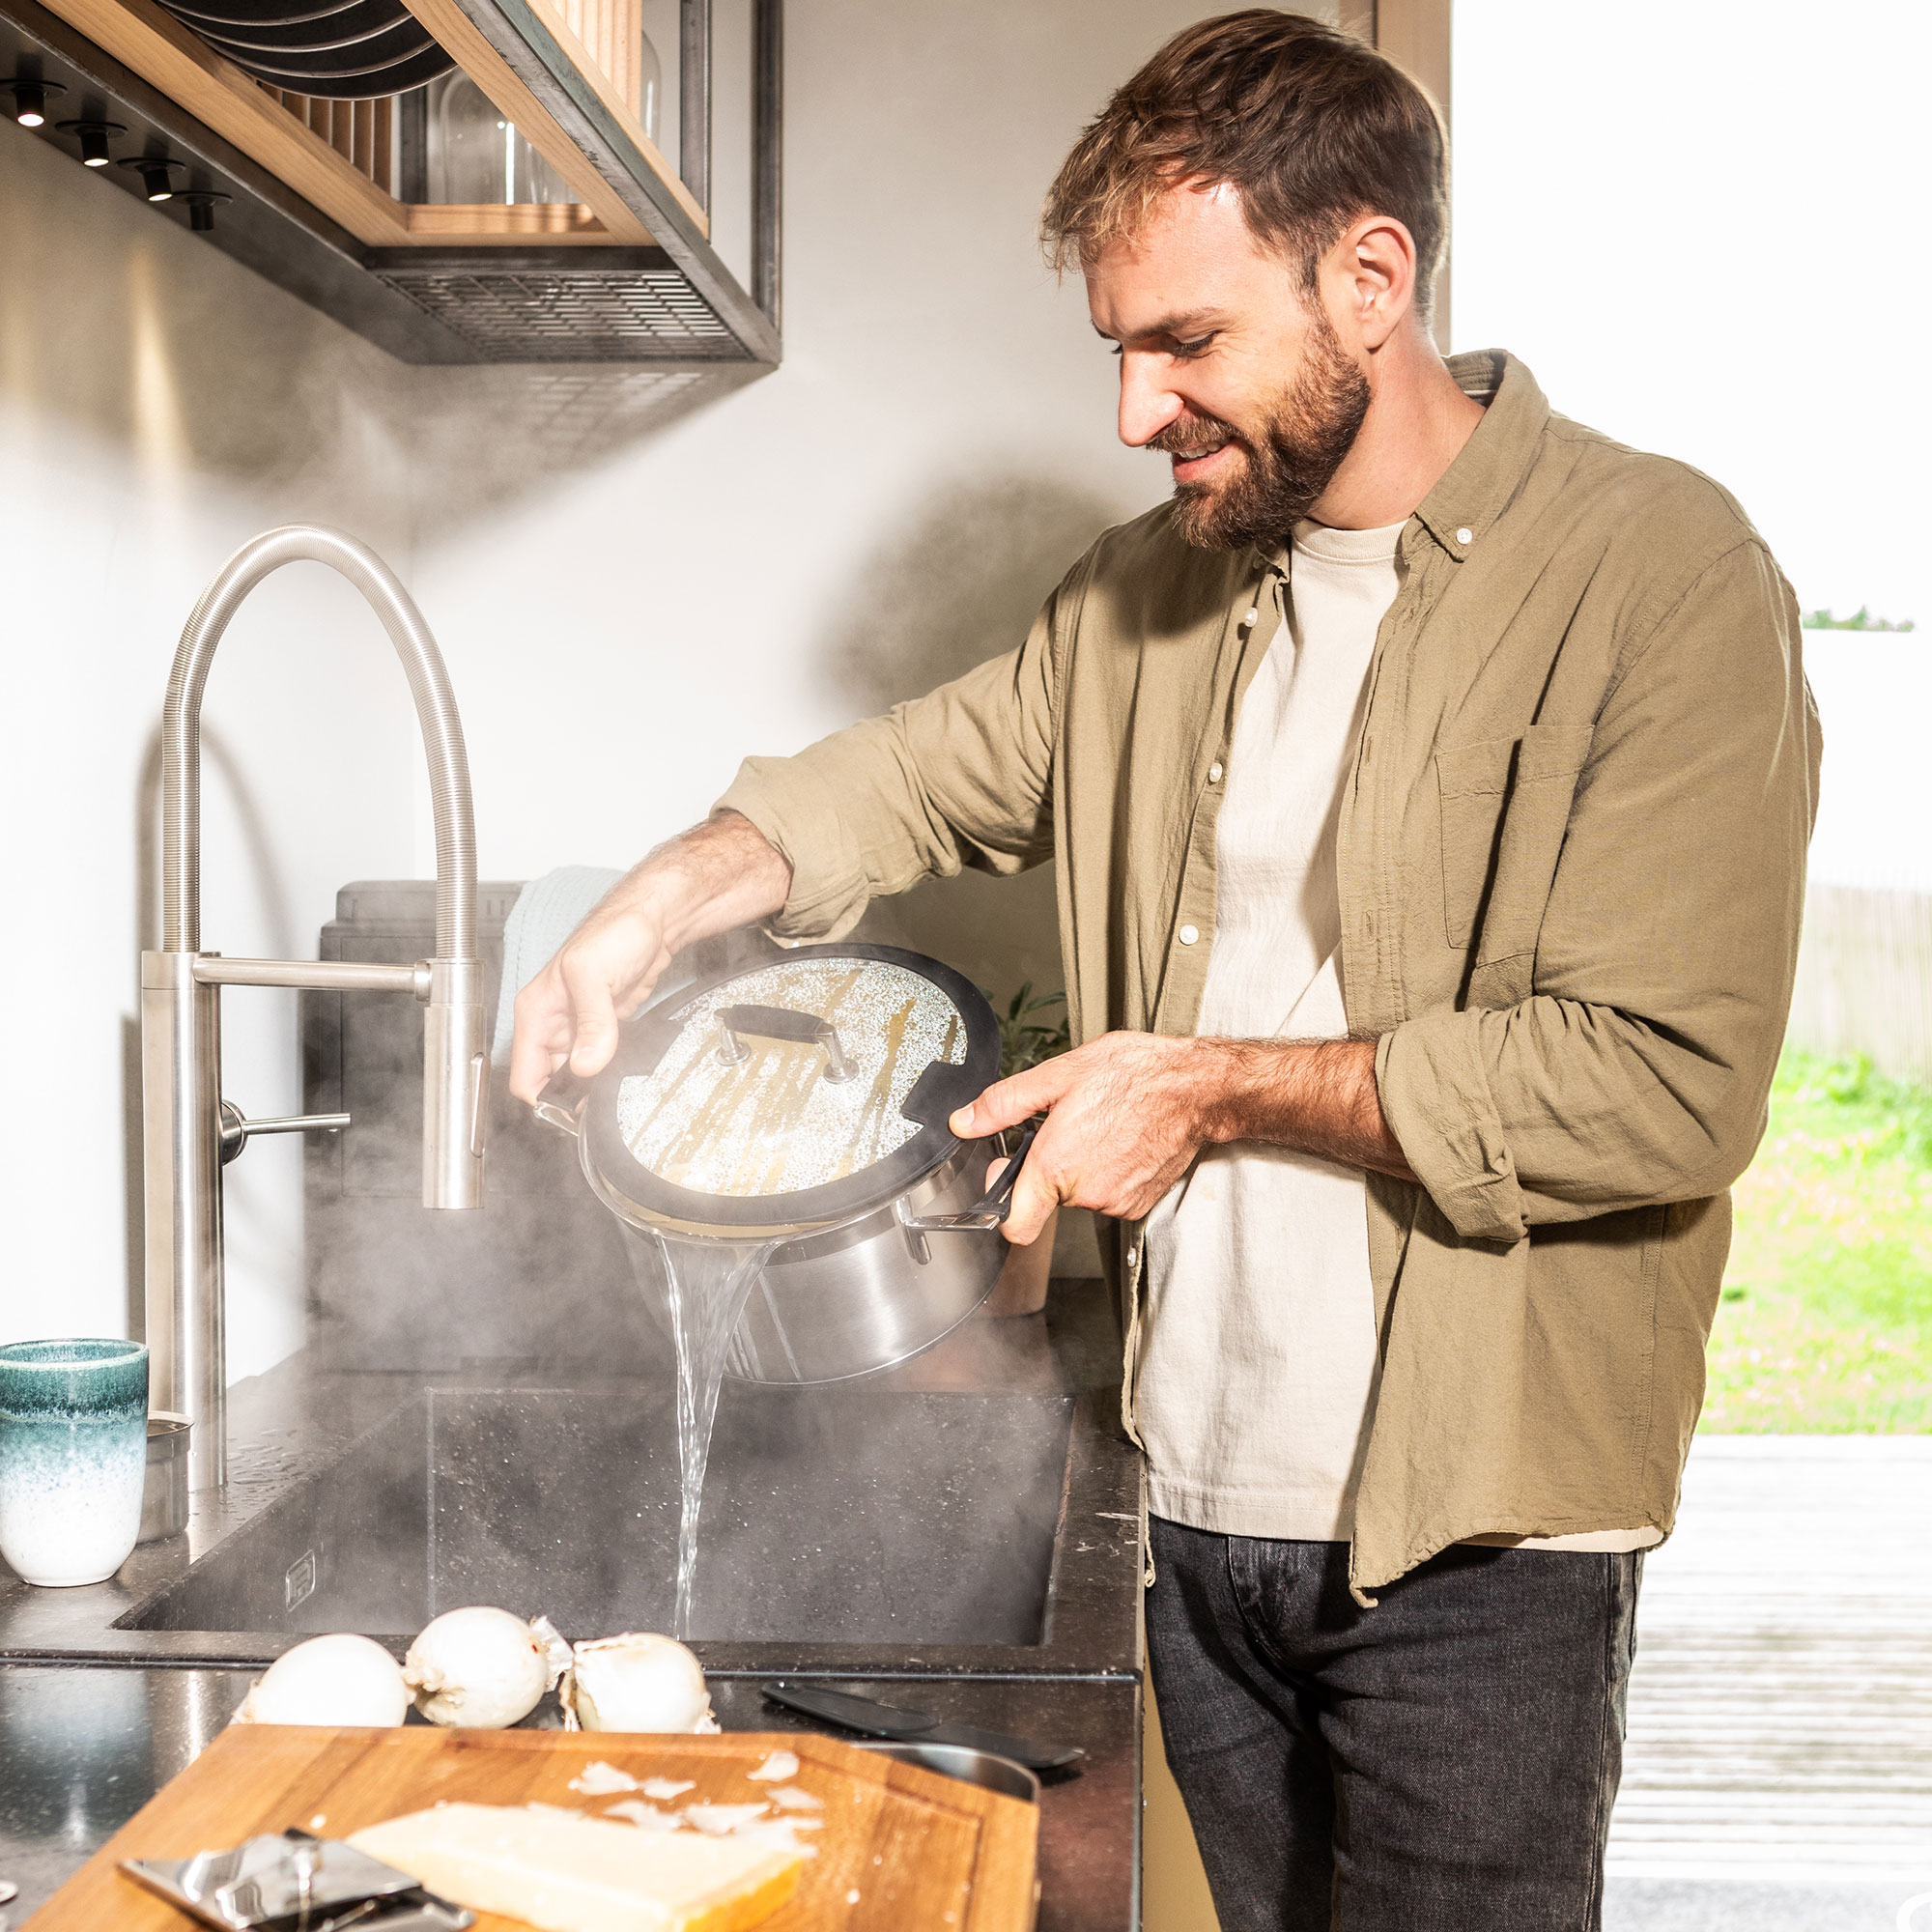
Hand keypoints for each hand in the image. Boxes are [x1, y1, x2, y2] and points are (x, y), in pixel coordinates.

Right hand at [507, 892, 676, 1101]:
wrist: (654, 922)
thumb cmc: (616, 931)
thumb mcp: (594, 975)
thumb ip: (592, 1022)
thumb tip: (586, 1065)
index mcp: (536, 1011)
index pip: (523, 1076)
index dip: (543, 1100)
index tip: (569, 1111)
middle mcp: (552, 1023)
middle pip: (550, 1081)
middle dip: (571, 1096)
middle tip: (597, 1101)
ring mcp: (578, 1027)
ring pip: (575, 1074)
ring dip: (592, 1084)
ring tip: (612, 1083)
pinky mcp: (604, 1028)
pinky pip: (599, 1061)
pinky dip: (609, 1070)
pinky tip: (622, 1068)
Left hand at [948, 1032, 1218, 1244]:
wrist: (1195, 1087)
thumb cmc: (1134, 1074)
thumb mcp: (1059, 1075)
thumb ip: (1004, 1104)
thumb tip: (965, 1122)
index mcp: (1056, 1165)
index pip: (1014, 1226)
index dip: (1002, 1205)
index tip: (1007, 1174)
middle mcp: (1085, 1193)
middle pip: (1046, 1199)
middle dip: (1048, 1168)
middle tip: (1066, 1127)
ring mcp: (1116, 1202)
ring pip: (1079, 1195)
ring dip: (1081, 1168)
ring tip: (1100, 1127)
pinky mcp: (1139, 1204)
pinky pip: (1108, 1195)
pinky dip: (1108, 1173)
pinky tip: (1120, 1140)